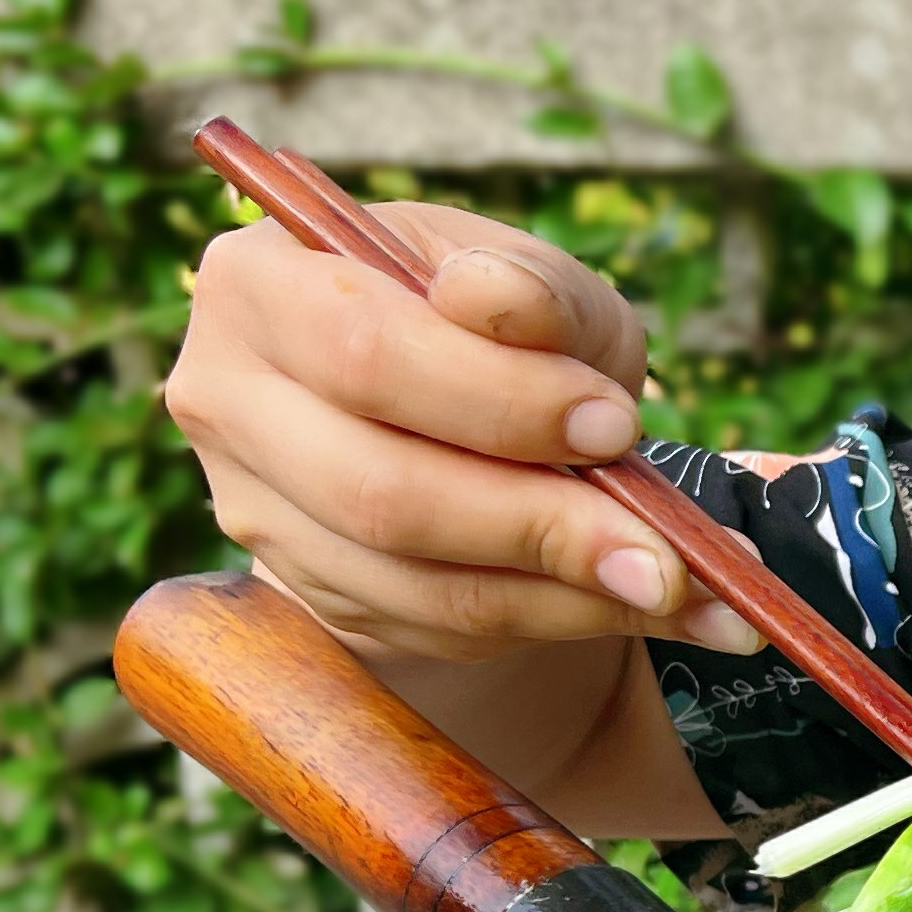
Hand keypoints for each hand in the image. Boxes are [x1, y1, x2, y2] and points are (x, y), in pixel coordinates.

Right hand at [169, 200, 761, 661]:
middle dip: (543, 525)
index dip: (498, 400)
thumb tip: (494, 301)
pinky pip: (436, 629)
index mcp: (260, 283)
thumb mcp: (532, 282)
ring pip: (412, 582)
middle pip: (380, 491)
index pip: (365, 352)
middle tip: (669, 552)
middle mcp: (227, 402)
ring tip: (684, 591)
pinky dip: (553, 623)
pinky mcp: (309, 597)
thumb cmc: (493, 328)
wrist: (452, 412)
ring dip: (566, 596)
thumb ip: (529, 289)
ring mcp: (255, 513)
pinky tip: (641, 609)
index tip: (615, 424)